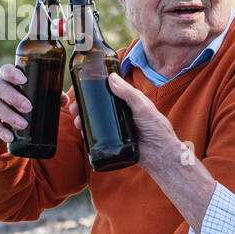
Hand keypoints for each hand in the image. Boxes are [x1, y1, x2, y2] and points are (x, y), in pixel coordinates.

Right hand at [0, 62, 70, 143]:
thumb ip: (46, 95)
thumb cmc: (18, 99)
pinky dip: (1, 131)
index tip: (23, 79)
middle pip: (0, 89)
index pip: (5, 70)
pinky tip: (9, 137)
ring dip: (10, 116)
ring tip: (23, 124)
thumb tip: (64, 99)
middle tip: (28, 107)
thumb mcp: (28, 95)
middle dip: (14, 98)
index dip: (12, 73)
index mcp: (6, 79)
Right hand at [68, 72, 182, 175]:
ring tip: (77, 120)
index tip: (81, 90)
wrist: (160, 155)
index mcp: (129, 102)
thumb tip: (111, 78)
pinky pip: (99, 135)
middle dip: (84, 105)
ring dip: (84, 118)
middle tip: (74, 107)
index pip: (108, 92)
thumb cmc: (158, 130)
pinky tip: (83, 132)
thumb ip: (128, 93)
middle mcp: (122, 113)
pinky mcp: (114, 141)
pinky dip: (89, 132)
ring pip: (96, 120)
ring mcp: (117, 127)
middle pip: (98, 106)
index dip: (94, 90)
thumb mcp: (143, 107)